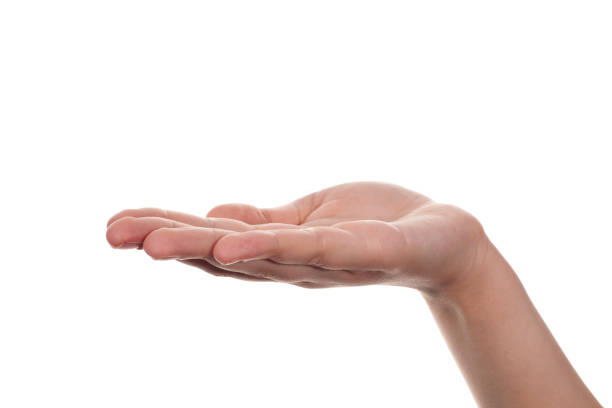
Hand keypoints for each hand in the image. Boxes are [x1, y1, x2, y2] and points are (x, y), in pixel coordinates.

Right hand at [106, 181, 487, 291]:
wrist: (444, 239)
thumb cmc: (376, 224)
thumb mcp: (310, 217)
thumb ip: (264, 222)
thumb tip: (215, 214)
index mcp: (278, 249)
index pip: (214, 239)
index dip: (168, 232)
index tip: (117, 225)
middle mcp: (293, 264)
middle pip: (223, 252)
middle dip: (168, 242)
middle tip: (111, 234)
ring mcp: (326, 262)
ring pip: (258, 256)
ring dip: (203, 250)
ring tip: (153, 245)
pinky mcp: (364, 251)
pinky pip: (315, 250)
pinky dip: (272, 249)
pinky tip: (235, 245)